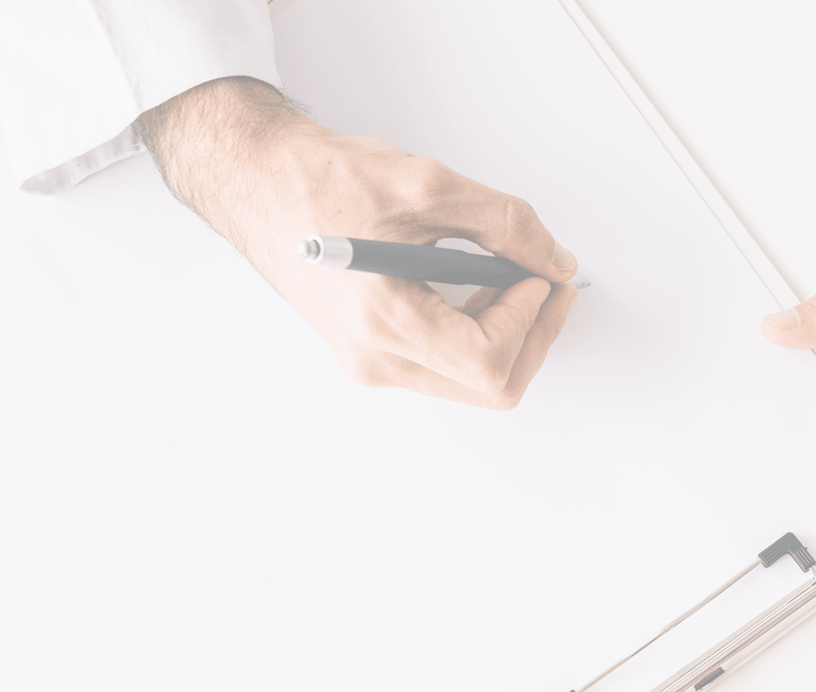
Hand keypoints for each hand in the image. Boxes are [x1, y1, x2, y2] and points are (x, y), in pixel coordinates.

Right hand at [135, 77, 579, 408]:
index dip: (531, 320)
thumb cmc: (322, 179)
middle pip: (490, 387)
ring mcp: (372, 363)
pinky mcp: (372, 354)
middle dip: (533, 335)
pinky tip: (476, 290)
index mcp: (383, 322)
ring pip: (472, 383)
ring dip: (507, 334)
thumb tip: (554, 261)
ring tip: (508, 278)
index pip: (488, 361)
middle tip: (547, 282)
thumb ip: (506, 226)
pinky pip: (446, 367)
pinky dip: (477, 334)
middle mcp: (376, 358)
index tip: (540, 276)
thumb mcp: (428, 185)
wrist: (260, 181)